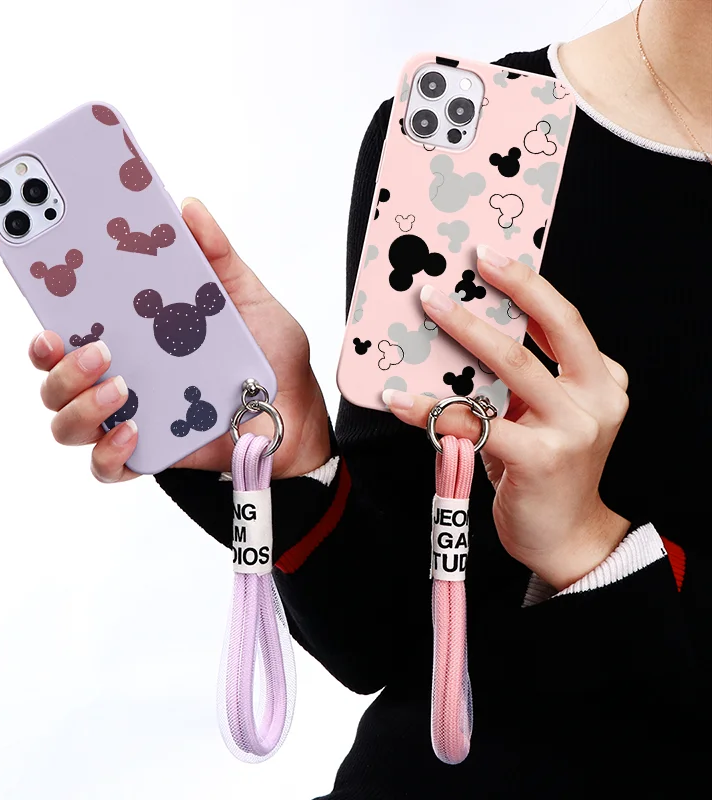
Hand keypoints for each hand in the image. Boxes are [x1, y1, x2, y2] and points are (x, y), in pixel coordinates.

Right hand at [29, 198, 329, 483]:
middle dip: (55, 361)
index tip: (41, 276)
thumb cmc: (267, 358)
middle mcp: (121, 376)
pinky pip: (104, 466)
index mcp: (134, 335)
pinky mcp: (148, 457)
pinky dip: (108, 451)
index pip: (72, 321)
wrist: (298, 415)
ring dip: (78, 403)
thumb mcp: (246, 298)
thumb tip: (188, 207)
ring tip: (119, 387)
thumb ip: (216, 256)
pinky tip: (133, 431)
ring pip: (66, 421)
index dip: (47, 303)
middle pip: (53, 374)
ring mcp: (130, 418)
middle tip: (93, 344)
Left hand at [382, 245, 630, 589]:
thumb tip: (463, 332)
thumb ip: (519, 378)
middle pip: (551, 327)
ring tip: (429, 308)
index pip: (564, 320)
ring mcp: (573, 429)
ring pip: (513, 366)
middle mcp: (597, 398)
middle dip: (508, 289)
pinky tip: (399, 398)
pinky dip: (433, 407)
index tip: (492, 255)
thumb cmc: (543, 469)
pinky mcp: (541, 459)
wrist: (564, 536)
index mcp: (600, 379)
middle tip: (467, 262)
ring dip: (465, 332)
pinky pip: (477, 422)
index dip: (529, 283)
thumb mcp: (541, 414)